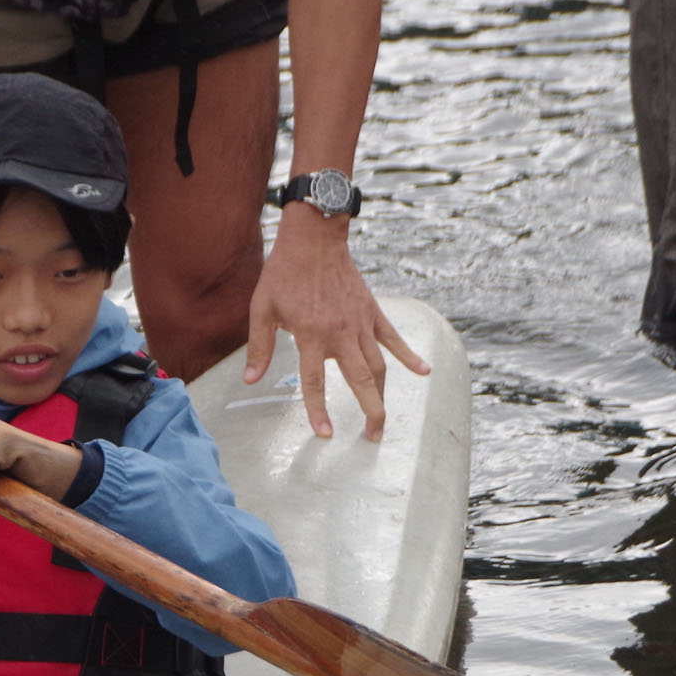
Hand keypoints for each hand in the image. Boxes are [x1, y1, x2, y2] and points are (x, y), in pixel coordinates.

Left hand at [244, 207, 428, 442]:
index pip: (315, 382)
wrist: (314, 239)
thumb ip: (259, 347)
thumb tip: (251, 380)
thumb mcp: (262, 309)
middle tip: (372, 437)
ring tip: (382, 419)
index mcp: (311, 335)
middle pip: (361, 380)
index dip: (319, 410)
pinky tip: (424, 372)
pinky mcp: (372, 312)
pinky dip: (410, 356)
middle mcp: (340, 334)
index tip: (325, 434)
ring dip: (384, 394)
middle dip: (371, 411)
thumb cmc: (283, 274)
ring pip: (379, 366)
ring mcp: (361, 323)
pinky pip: (394, 339)